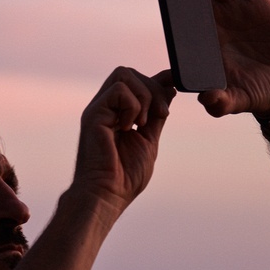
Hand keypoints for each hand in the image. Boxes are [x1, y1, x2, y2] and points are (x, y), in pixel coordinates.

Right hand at [72, 67, 175, 213]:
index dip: (157, 80)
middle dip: (153, 88)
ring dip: (143, 96)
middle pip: (129, 72)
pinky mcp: (93, 115)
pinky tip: (129, 127)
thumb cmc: (125, 177)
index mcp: (117, 113)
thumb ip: (156, 115)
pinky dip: (132, 106)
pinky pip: (118, 90)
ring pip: (124, 75)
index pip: (136, 81)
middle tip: (161, 115)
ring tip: (143, 123)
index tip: (175, 87)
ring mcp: (98, 109)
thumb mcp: (149, 140)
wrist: (108, 196)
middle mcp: (105, 108)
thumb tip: (169, 89)